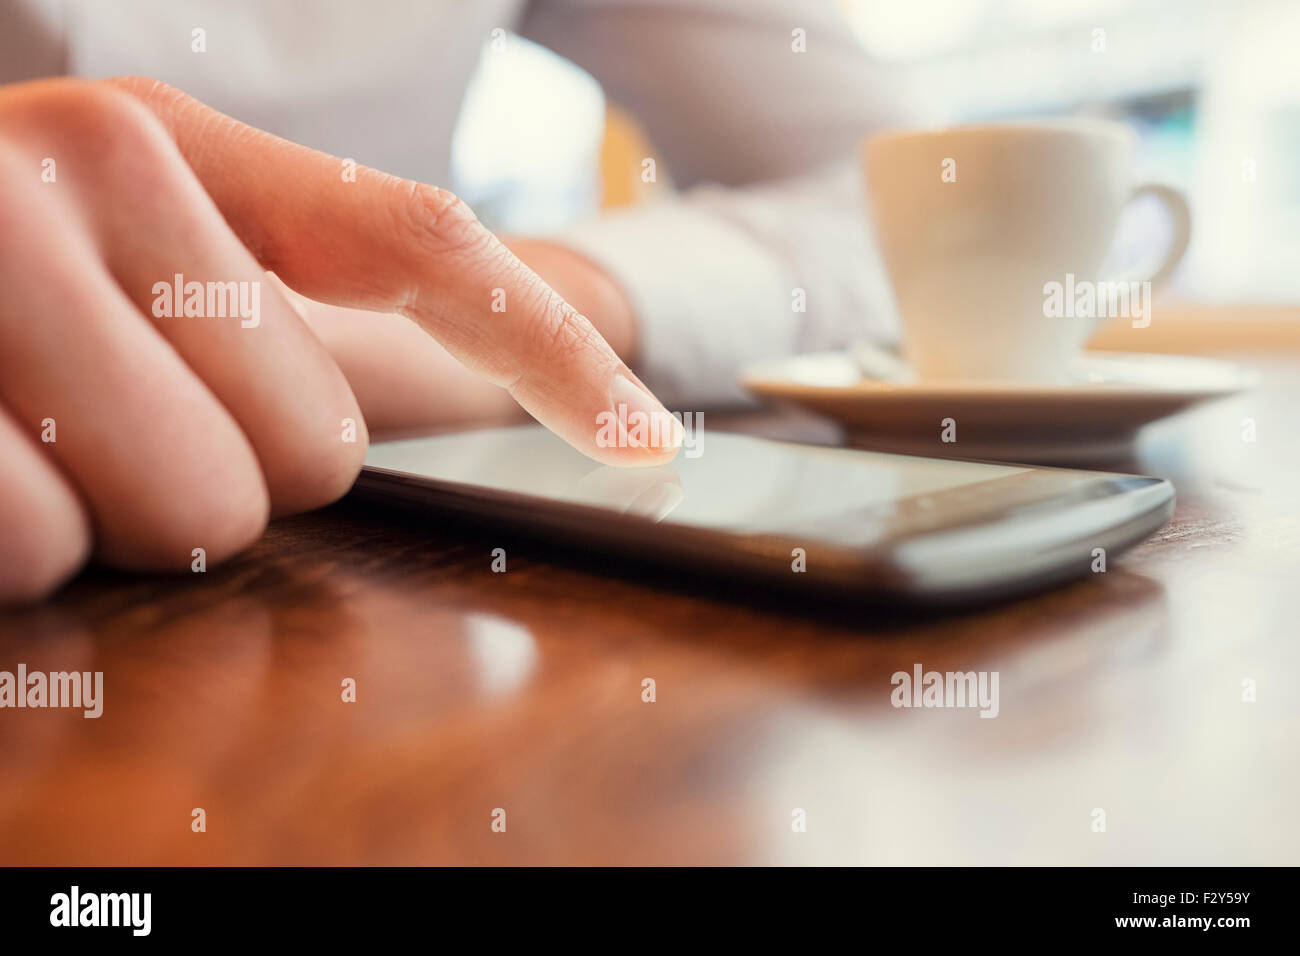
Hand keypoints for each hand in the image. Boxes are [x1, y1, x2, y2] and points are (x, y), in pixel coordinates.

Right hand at [0, 77, 680, 600]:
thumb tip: (500, 374)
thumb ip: (286, 318)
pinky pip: (41, 547)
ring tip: (12, 441)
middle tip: (78, 414)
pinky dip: (8, 548)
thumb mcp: (124, 273)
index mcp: (166, 149)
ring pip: (188, 514)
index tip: (651, 441)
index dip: (551, 351)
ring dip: (103, 520)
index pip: (420, 250)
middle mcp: (78, 165)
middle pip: (302, 445)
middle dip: (207, 473)